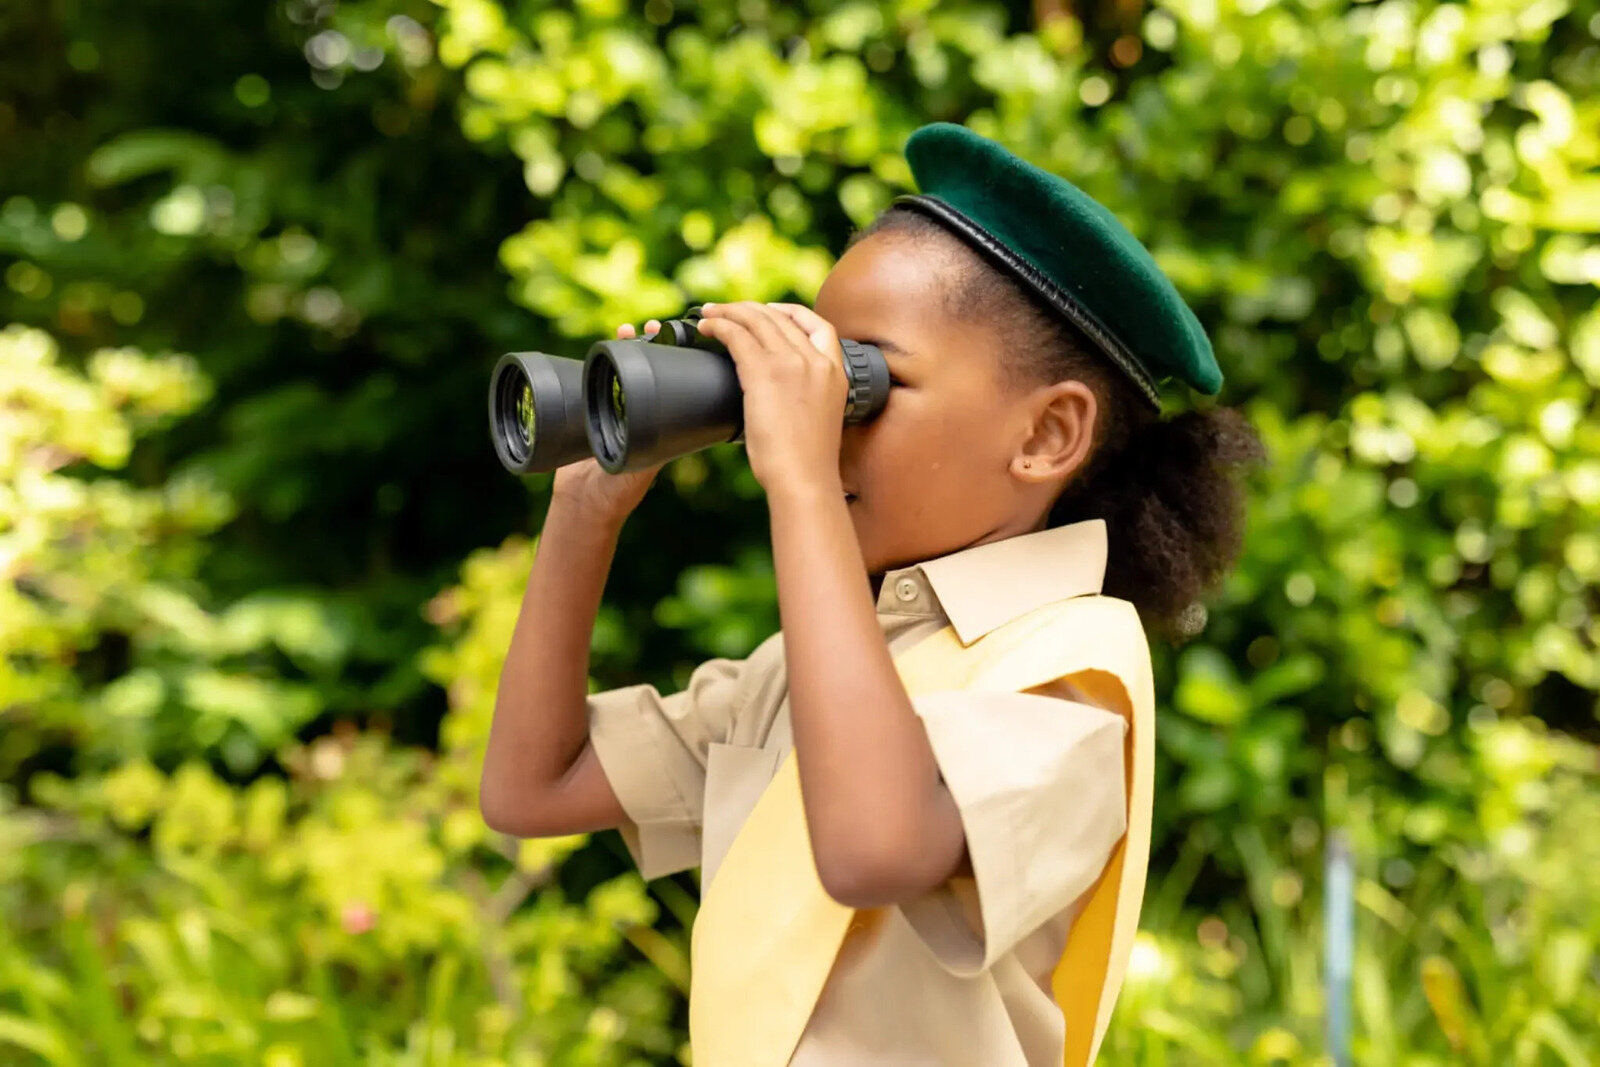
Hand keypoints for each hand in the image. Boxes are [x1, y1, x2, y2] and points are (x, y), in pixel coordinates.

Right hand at [549, 319, 666, 525]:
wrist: (583, 503)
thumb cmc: (616, 493)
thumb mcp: (639, 470)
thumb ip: (648, 453)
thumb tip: (665, 435)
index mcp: (661, 425)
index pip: (675, 386)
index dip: (677, 362)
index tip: (675, 344)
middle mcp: (643, 412)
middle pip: (653, 370)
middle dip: (654, 346)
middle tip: (653, 327)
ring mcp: (619, 409)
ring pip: (627, 369)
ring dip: (630, 347)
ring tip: (629, 329)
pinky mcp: (594, 411)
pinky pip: (600, 379)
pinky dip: (605, 359)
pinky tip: (610, 342)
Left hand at [694, 301, 847, 495]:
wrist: (804, 478)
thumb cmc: (806, 461)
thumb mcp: (818, 418)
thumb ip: (805, 396)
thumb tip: (775, 393)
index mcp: (834, 372)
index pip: (819, 325)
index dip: (792, 312)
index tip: (771, 312)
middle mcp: (816, 361)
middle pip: (781, 317)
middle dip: (751, 309)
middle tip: (728, 310)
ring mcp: (792, 364)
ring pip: (757, 320)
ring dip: (729, 311)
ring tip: (710, 313)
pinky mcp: (764, 373)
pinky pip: (737, 336)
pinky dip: (719, 325)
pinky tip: (707, 327)